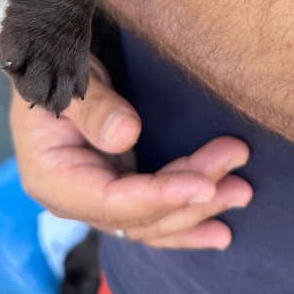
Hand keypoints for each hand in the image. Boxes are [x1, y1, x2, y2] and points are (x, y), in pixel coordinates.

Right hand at [10, 61, 252, 249]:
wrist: (53, 61)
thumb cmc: (56, 65)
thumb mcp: (70, 80)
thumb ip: (93, 109)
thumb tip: (126, 137)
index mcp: (52, 179)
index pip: (112, 201)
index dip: (160, 196)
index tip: (204, 185)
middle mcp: (75, 199)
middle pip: (141, 215)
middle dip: (192, 197)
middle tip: (238, 172)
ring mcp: (98, 197)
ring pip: (154, 220)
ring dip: (199, 209)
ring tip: (241, 192)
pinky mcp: (119, 188)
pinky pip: (155, 215)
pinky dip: (187, 219)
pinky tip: (220, 232)